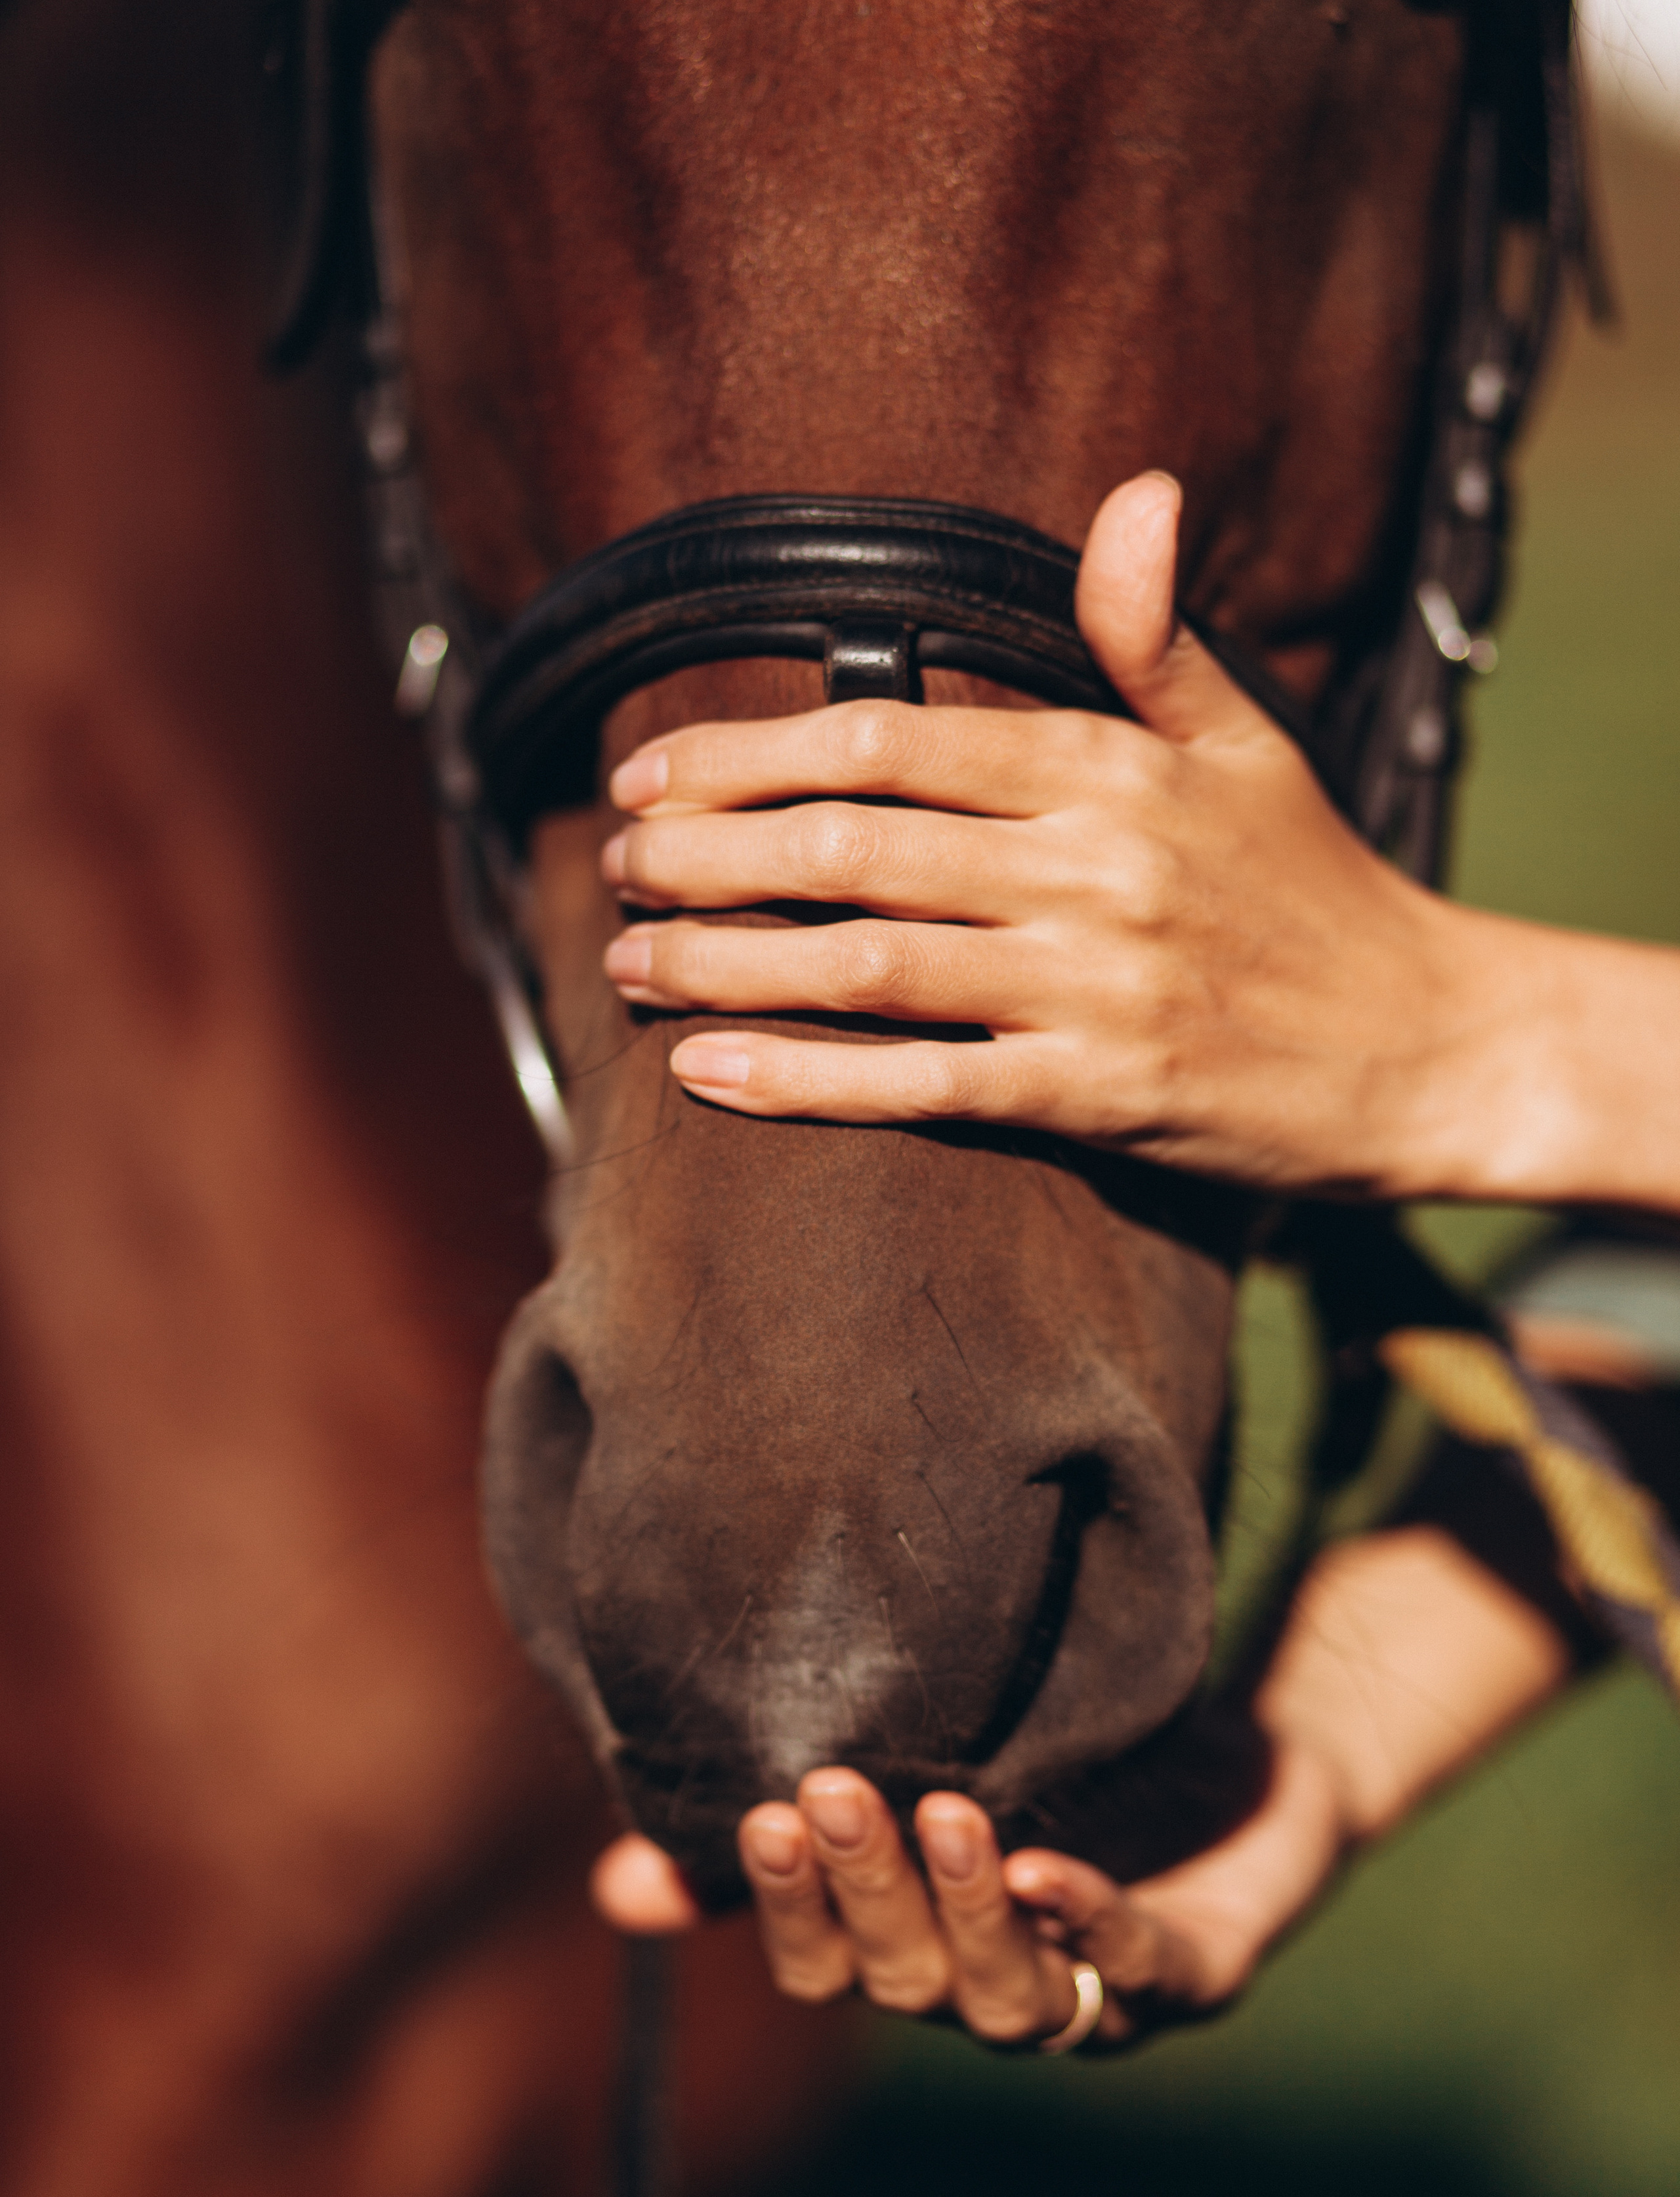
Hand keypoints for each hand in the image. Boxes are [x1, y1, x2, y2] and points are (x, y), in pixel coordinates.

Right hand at [590, 1526, 1576, 2051]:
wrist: (1248, 1764)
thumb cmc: (1065, 1777)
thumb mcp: (924, 1782)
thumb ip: (800, 1828)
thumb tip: (613, 1887)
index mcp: (921, 1957)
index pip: (827, 1969)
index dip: (790, 1907)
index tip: (756, 1814)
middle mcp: (997, 1996)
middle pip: (911, 1983)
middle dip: (868, 1891)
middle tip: (833, 1790)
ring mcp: (1101, 1996)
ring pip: (1013, 1998)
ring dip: (968, 1911)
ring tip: (943, 1811)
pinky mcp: (1202, 1968)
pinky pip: (1142, 1968)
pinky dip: (1090, 1922)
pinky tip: (1046, 1867)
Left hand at [599, 471, 1538, 1201]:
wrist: (1425, 1042)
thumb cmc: (1316, 885)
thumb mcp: (1248, 739)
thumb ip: (1158, 634)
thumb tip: (1138, 492)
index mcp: (1106, 768)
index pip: (888, 742)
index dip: (746, 754)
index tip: (646, 769)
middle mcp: (1088, 870)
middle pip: (850, 850)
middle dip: (705, 855)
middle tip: (613, 865)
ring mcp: (1088, 988)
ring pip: (864, 966)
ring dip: (726, 963)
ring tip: (629, 962)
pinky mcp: (1093, 1097)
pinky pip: (920, 1088)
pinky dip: (803, 1083)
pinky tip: (706, 1075)